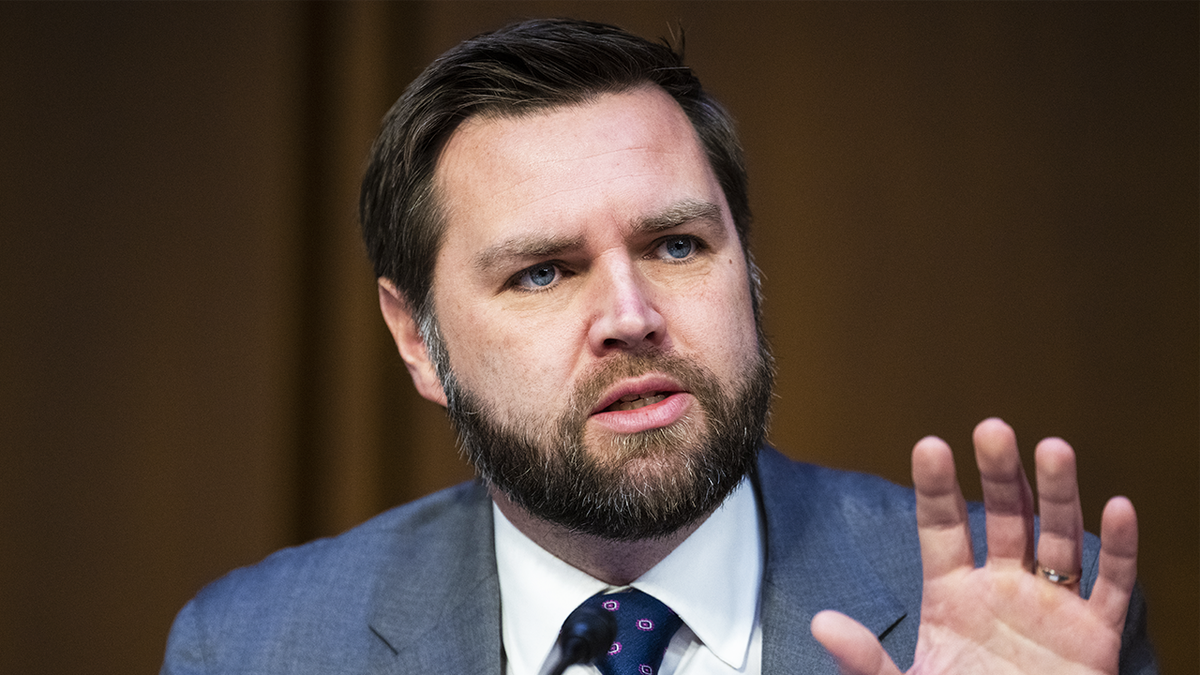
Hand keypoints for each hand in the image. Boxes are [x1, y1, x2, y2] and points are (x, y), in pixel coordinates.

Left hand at [811, 418, 1138, 674]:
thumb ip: (865, 660)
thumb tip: (822, 623)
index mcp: (951, 596)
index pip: (943, 529)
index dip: (937, 489)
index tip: (929, 445)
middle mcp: (1001, 591)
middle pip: (1004, 519)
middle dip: (999, 474)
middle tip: (992, 428)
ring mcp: (1050, 609)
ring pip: (1058, 539)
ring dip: (1058, 495)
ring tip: (1053, 448)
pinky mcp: (1094, 637)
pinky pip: (1110, 588)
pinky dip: (1119, 550)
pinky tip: (1118, 508)